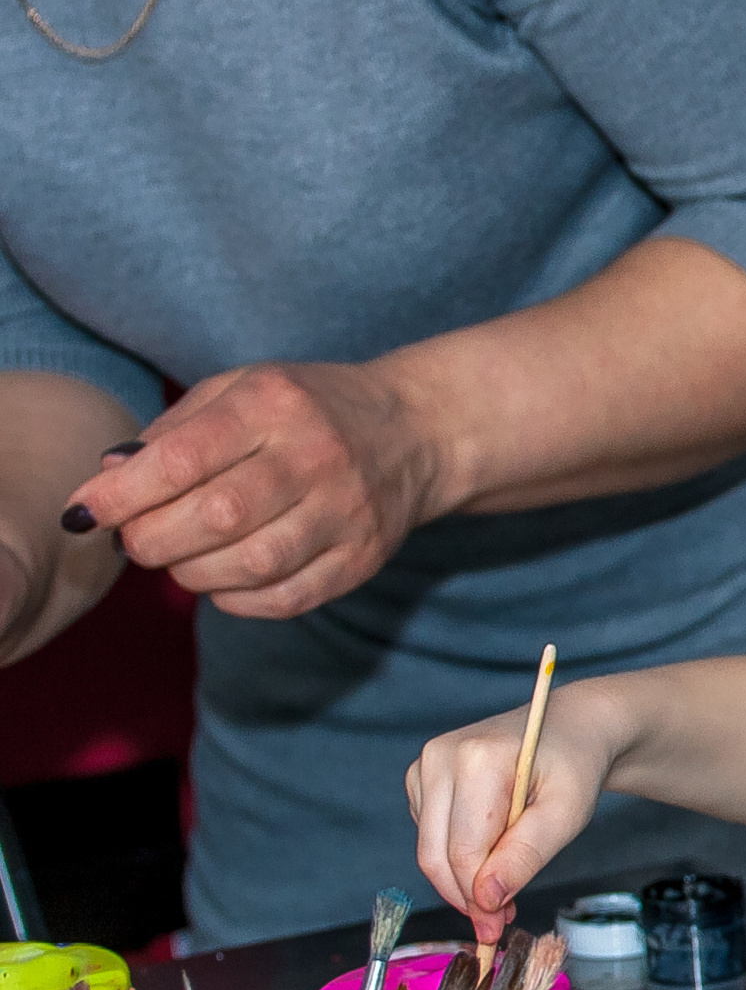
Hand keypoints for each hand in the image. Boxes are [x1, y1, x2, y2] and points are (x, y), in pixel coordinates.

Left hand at [59, 360, 447, 618]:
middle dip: (154, 539)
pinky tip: (223, 582)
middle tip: (135, 542)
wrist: (416, 431)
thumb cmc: (310, 410)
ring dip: (194, 573)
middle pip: (217, 516)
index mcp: (274, 404)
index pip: (184, 458)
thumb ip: (174, 430)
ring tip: (178, 561)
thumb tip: (109, 478)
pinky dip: (239, 600)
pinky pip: (289, 597)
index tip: (85, 512)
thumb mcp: (241, 389)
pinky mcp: (364, 557)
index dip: (122, 494)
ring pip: (253, 563)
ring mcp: (347, 512)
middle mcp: (316, 456)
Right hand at [408, 683, 618, 944]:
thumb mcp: (566, 814)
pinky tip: (492, 855)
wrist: (570, 728)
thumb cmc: (574, 768)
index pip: (463, 850)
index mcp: (477, 758)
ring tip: (505, 888)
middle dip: (466, 896)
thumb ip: (525, 856)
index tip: (497, 929)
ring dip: (462, 880)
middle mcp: (440, 757)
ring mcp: (426, 765)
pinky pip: (430, 835)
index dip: (478, 898)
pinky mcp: (423, 778)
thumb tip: (485, 900)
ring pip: (429, 849)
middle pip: (435, 853)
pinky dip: (457, 857)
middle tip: (499, 922)